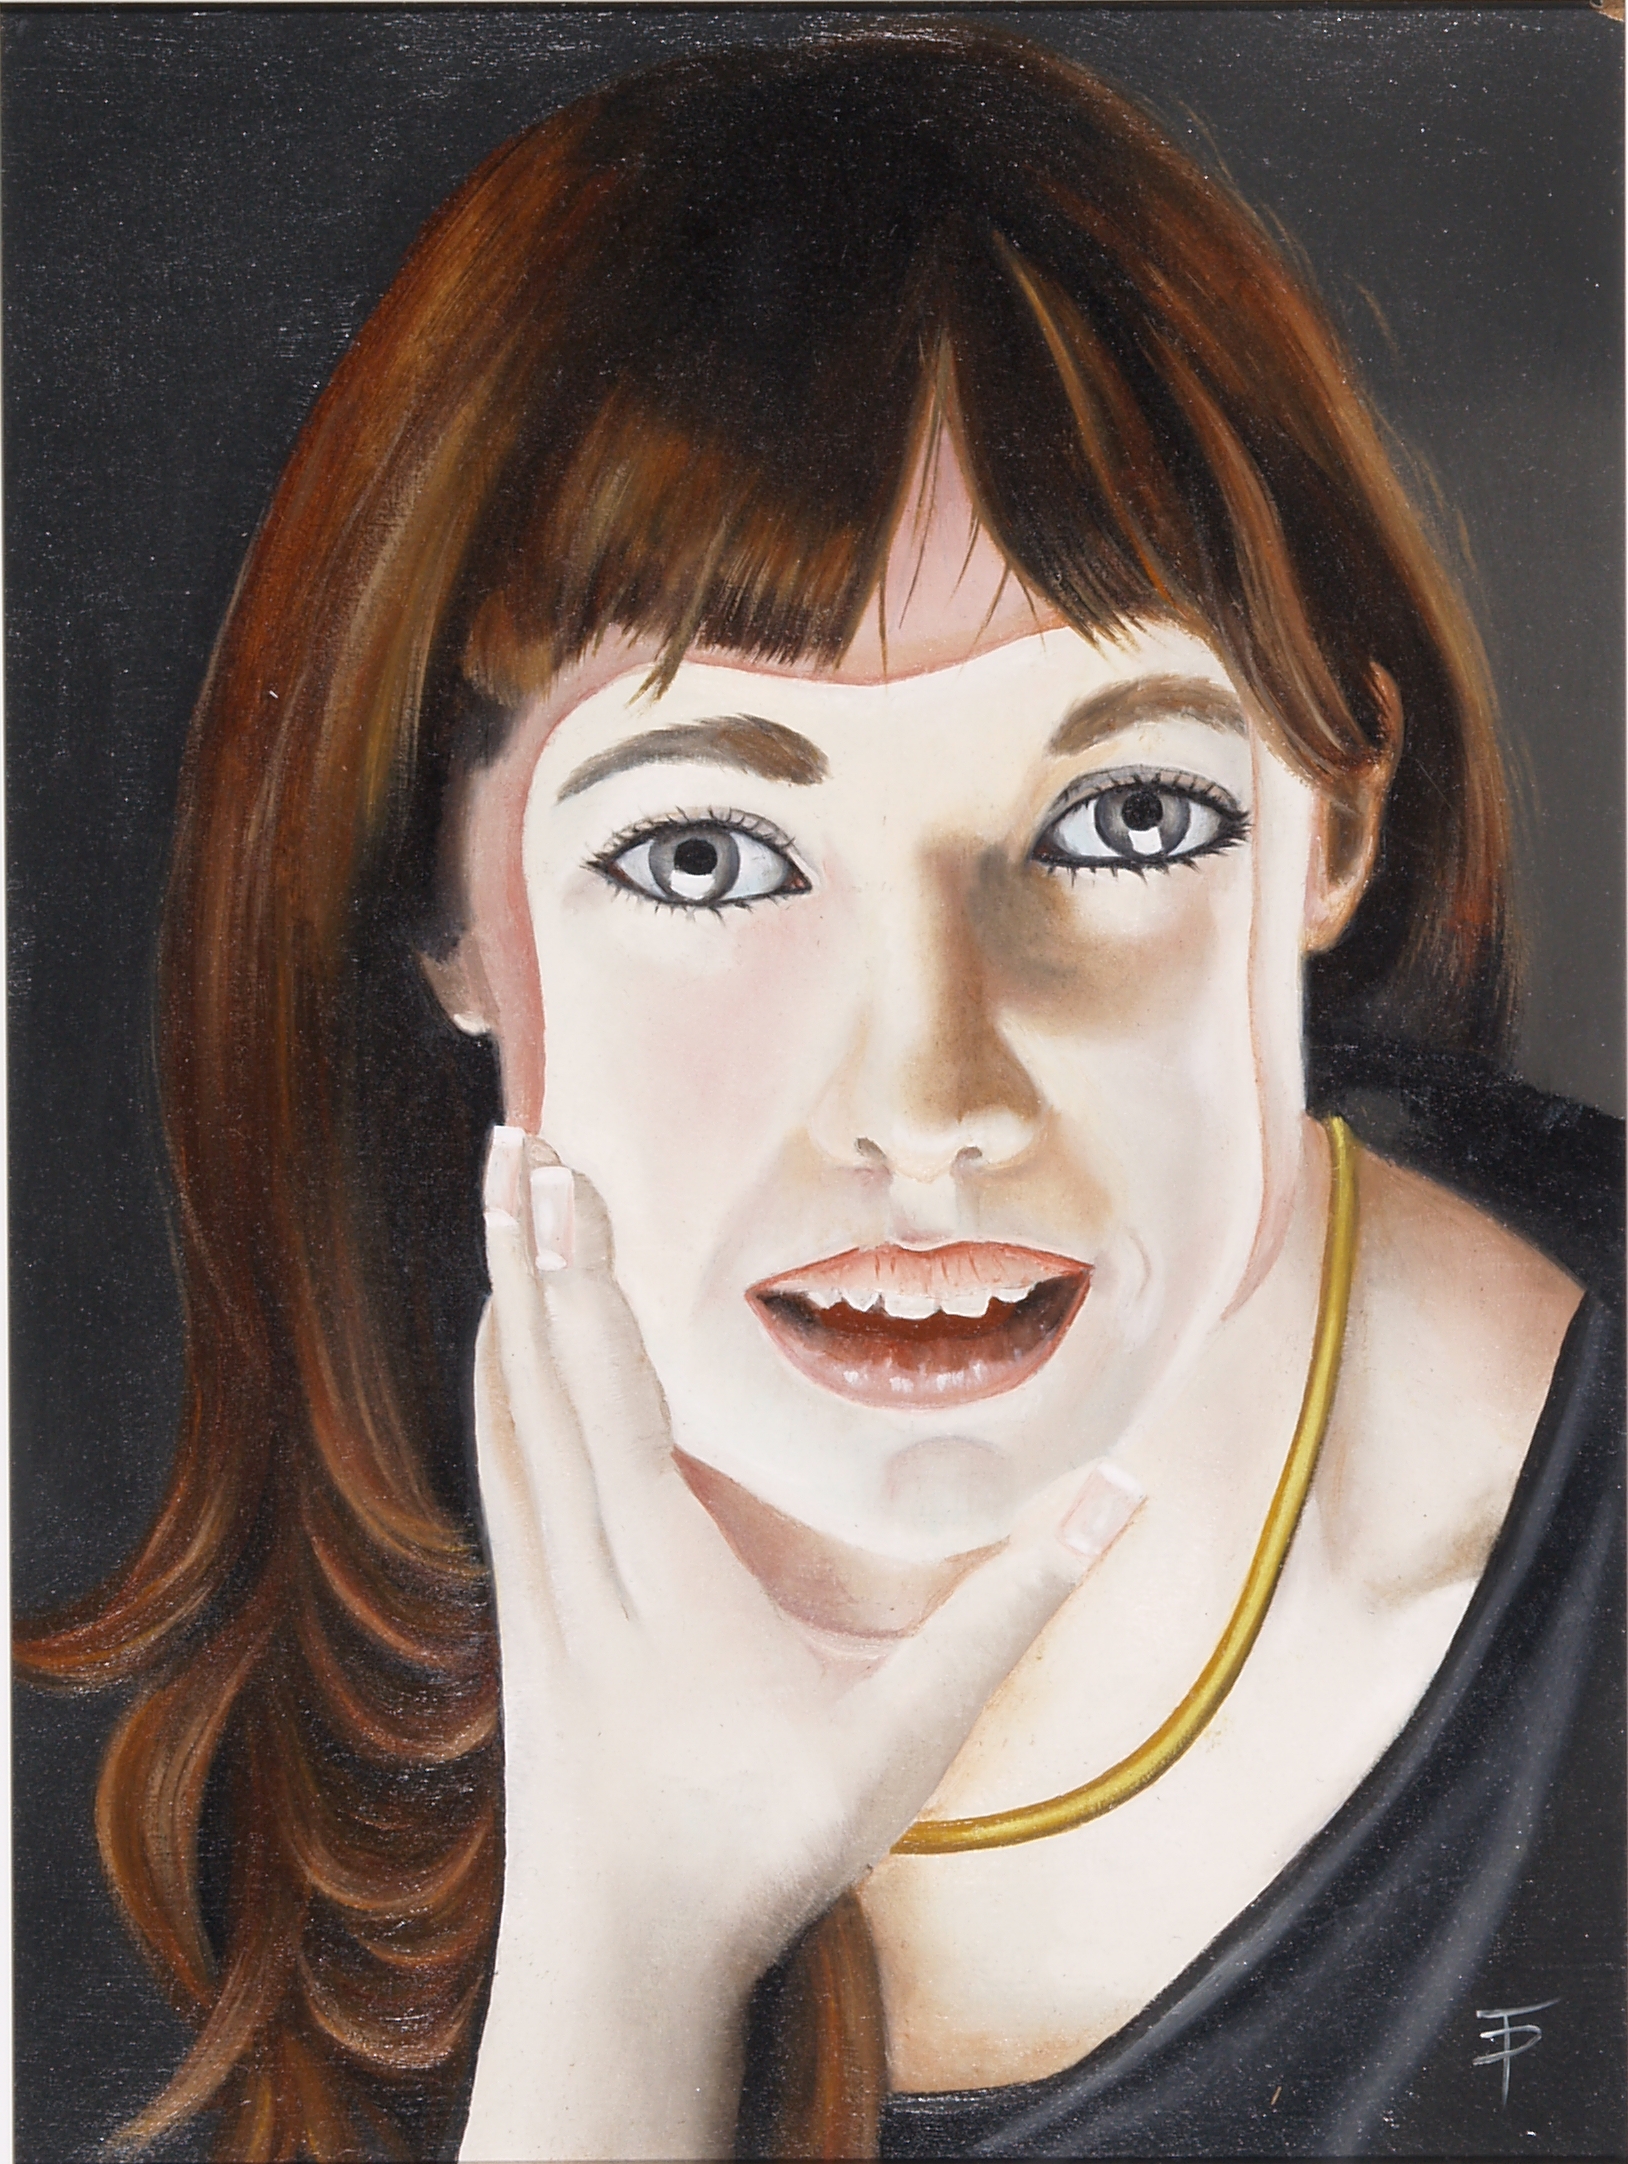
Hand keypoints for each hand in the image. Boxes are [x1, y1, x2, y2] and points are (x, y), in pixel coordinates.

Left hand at [460, 1125, 1141, 2160]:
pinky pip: (501, 1468)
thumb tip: (1117, 1502)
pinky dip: (497, 1382)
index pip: (608, 1386)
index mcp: (661, 1571)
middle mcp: (580, 1560)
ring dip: (500, 1296)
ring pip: (505, 1410)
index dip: (584, 1270)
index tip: (564, 1171)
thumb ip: (1014, 1614)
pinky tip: (499, 1347)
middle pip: (537, 1370)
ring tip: (498, 1201)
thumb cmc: (763, 1845)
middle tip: (509, 1133)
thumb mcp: (907, 1740)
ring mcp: (536, 1590)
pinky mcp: (523, 1618)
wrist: (619, 1957)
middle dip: (522, 1244)